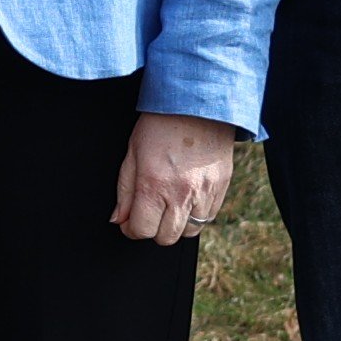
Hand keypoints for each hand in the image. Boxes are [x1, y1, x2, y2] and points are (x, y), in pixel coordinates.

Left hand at [111, 114, 240, 245]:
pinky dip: (197, 215)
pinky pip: (209, 217)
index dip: (131, 229)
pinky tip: (188, 198)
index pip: (141, 230)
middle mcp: (180, 193)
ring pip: (189, 232)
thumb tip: (119, 219)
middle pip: (165, 237)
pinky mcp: (220, 187)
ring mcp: (204, 192)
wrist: (197, 104)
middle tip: (150, 213)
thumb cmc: (161, 124)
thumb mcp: (133, 152)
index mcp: (154, 184)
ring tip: (170, 205)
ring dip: (176, 224)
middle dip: (153, 230)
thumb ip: (125, 190)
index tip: (130, 222)